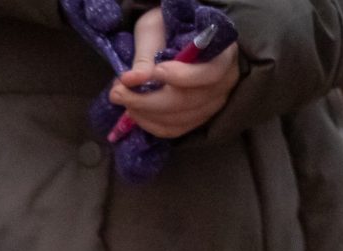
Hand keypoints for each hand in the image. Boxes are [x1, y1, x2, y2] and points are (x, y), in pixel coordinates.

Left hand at [110, 7, 238, 136]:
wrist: (178, 38)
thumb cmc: (171, 28)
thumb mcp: (157, 30)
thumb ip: (147, 54)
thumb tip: (133, 80)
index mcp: (224, 54)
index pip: (211, 73)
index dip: (183, 76)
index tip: (156, 71)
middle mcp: (223, 84)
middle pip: (188, 102)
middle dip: (149, 100)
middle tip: (118, 91)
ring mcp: (211, 105)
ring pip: (178, 119)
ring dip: (145, 113)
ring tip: (122, 97)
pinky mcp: (195, 119)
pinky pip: (173, 130)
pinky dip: (150, 123)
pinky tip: (134, 111)